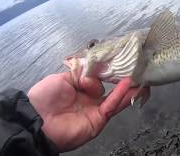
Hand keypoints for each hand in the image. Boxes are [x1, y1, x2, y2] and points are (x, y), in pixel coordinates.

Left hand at [28, 72, 147, 151]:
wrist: (38, 120)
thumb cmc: (45, 97)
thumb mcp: (62, 78)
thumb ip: (81, 74)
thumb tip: (94, 77)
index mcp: (79, 87)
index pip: (98, 77)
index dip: (107, 69)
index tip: (116, 59)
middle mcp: (90, 98)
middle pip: (110, 87)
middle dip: (122, 78)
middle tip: (134, 68)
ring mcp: (95, 109)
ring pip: (116, 97)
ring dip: (128, 88)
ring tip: (140, 77)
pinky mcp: (99, 119)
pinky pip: (111, 105)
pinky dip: (121, 95)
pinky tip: (128, 85)